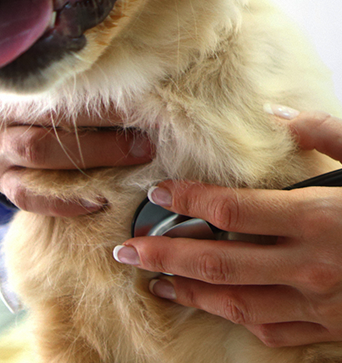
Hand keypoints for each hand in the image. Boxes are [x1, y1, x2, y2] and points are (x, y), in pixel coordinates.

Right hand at [0, 103, 152, 216]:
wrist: (18, 131)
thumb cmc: (55, 107)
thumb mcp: (66, 92)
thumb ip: (92, 88)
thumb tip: (146, 89)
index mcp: (19, 86)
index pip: (62, 90)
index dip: (103, 99)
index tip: (144, 106)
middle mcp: (1, 116)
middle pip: (51, 122)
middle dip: (103, 134)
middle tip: (145, 142)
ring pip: (39, 154)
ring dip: (92, 160)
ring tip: (132, 165)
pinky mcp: (3, 183)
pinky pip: (30, 195)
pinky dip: (66, 200)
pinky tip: (100, 200)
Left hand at [113, 109, 341, 347]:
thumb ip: (325, 134)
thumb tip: (277, 117)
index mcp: (317, 218)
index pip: (230, 210)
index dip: (186, 200)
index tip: (157, 193)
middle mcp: (309, 266)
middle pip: (218, 262)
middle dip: (164, 256)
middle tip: (126, 249)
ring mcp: (318, 304)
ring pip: (236, 302)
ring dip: (189, 291)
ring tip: (154, 280)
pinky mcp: (330, 329)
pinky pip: (271, 331)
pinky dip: (234, 318)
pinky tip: (213, 306)